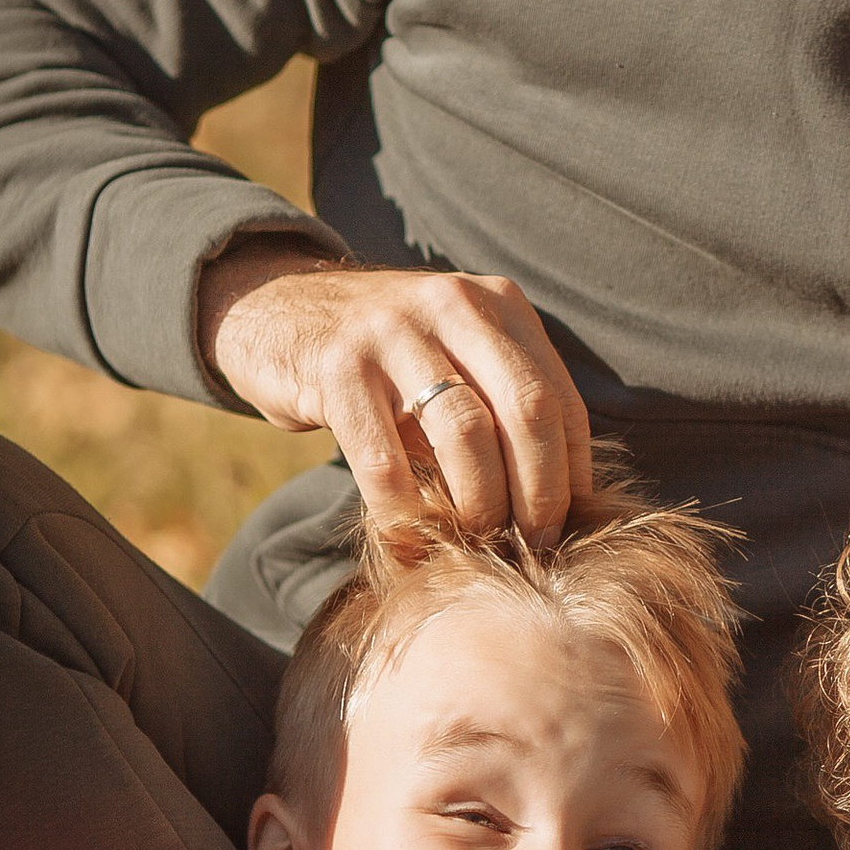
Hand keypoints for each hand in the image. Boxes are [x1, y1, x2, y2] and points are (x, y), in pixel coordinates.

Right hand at [199, 239, 592, 545]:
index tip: (569, 524)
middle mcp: (455, 306)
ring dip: (479, 504)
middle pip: (527, 410)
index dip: (572, 470)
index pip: (560, 397)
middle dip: (538, 491)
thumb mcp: (455, 354)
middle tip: (534, 544)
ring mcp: (394, 332)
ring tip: (479, 543)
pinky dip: (403, 515)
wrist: (278, 308)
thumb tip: (561, 502)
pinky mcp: (337, 367)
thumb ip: (504, 404)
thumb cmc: (386, 357)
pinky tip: (409, 545)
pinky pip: (383, 459)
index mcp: (499, 304)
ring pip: (465, 433)